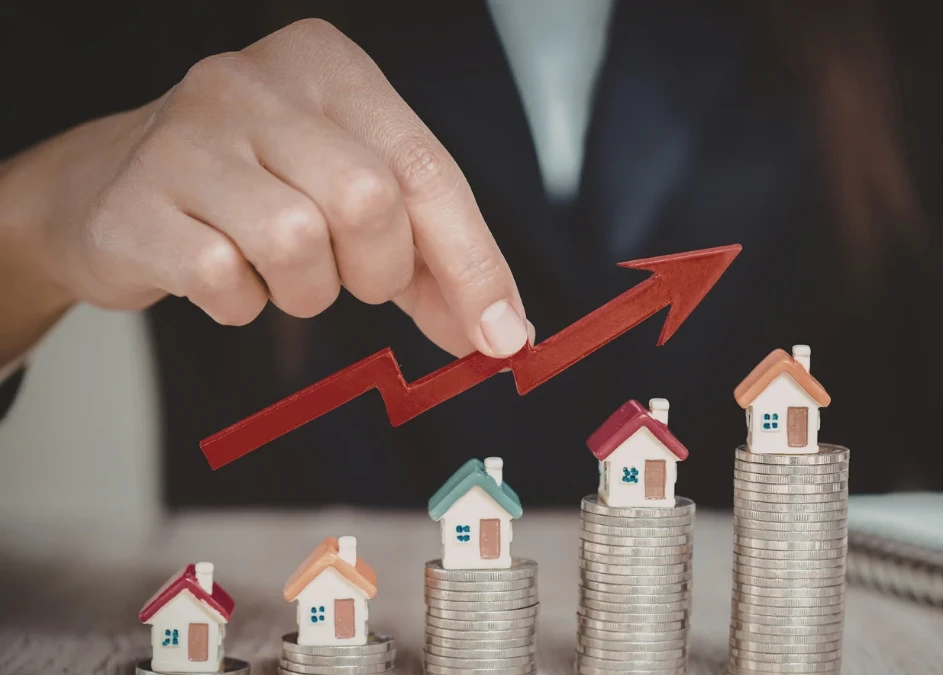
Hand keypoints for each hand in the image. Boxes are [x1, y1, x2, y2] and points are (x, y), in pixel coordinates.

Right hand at [14, 19, 529, 358]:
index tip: (502, 333)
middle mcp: (254, 82)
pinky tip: (227, 278)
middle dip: (381, 269)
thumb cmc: (258, 190)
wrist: (111, 189)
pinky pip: (223, 278)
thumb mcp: (355, 200)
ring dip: (308, 290)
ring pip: (296, 240)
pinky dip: (243, 303)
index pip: (425, 168)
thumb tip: (503, 332)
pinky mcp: (134, 201)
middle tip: (358, 279)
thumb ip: (434, 259)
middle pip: (369, 199)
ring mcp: (184, 136)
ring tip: (285, 274)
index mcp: (328, 67)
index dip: (474, 262)